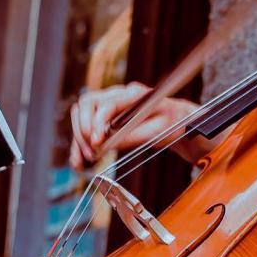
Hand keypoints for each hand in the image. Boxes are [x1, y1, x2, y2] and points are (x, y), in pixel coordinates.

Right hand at [69, 82, 204, 169]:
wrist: (178, 121)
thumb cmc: (172, 124)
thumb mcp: (159, 131)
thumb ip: (133, 135)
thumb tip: (106, 144)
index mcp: (133, 94)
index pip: (105, 103)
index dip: (97, 123)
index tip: (98, 143)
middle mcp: (117, 94)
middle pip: (86, 105)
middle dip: (84, 130)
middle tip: (93, 153)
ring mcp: (109, 103)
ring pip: (80, 114)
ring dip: (79, 138)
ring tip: (85, 160)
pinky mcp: (105, 116)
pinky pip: (85, 126)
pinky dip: (80, 143)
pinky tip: (79, 162)